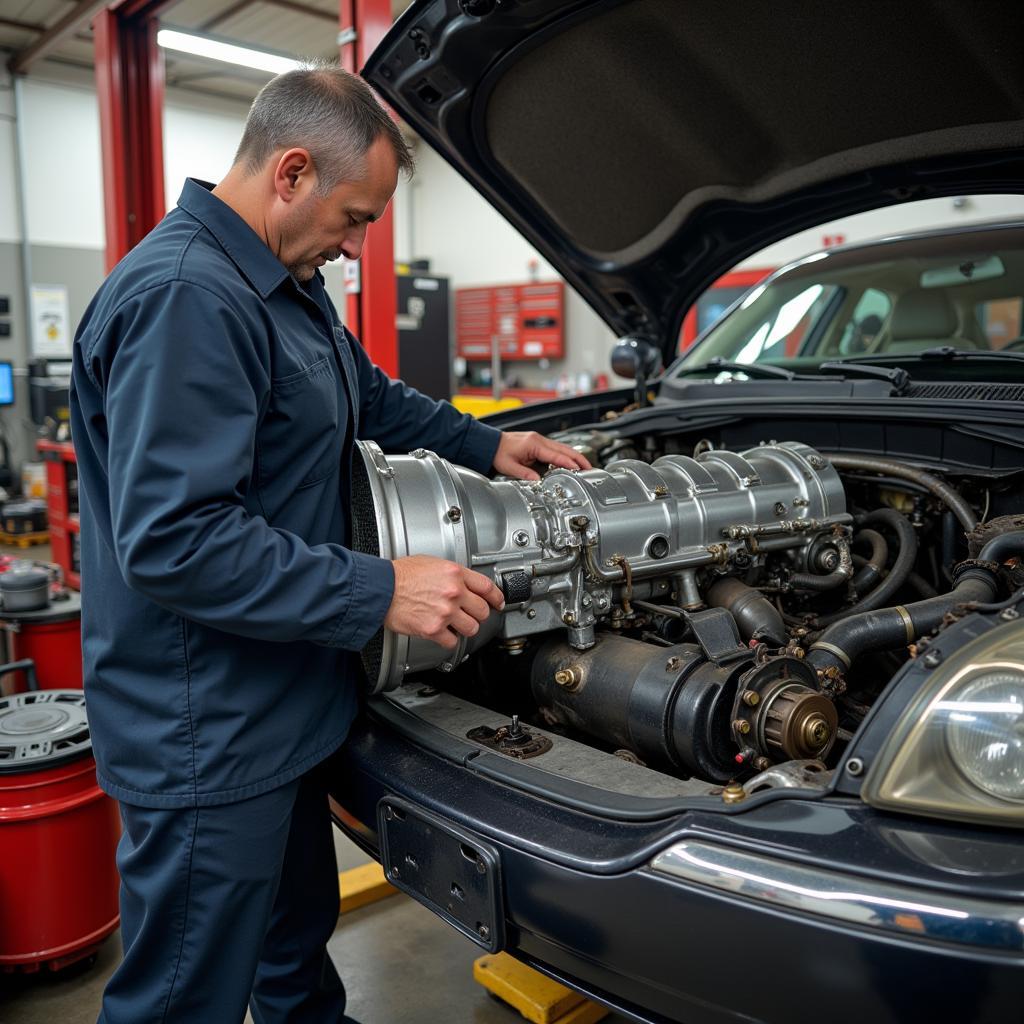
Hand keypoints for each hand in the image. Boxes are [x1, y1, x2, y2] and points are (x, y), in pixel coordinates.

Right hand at [384, 555, 503, 649]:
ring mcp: (445, 612)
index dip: (497, 597)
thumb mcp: (431, 563)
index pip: (487, 587)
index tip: (498, 602)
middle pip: (482, 610)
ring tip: (457, 625)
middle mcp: (453, 593)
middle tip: (473, 615)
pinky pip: (452, 641)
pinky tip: (443, 633)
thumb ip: (451, 574)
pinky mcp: (434, 629)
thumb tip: (462, 582)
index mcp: (455, 574)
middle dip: (480, 614)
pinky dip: (448, 640)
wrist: (380, 588)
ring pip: (471, 628)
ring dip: (466, 628)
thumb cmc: (399, 575)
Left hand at [493, 431, 590, 480]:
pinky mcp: (539, 442)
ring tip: (585, 466)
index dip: (569, 463)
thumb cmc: (498, 452)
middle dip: (578, 459)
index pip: (556, 455)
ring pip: (562, 448)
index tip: (579, 469)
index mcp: (534, 444)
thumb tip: (538, 481)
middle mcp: (539, 440)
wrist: (490, 443)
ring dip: (574, 456)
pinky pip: (556, 449)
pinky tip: (571, 462)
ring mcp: (540, 440)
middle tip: (590, 468)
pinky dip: (566, 455)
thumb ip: (525, 474)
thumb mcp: (509, 466)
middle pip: (564, 449)